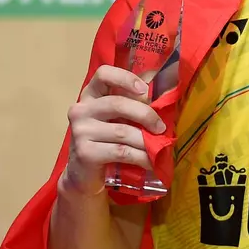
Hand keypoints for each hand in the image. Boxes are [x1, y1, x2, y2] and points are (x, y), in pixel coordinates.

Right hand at [59, 65, 165, 198]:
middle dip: (146, 115)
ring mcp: (80, 131)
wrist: (83, 174)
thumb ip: (133, 105)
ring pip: (123, 131)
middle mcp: (81, 109)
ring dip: (146, 140)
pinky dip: (142, 157)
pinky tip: (151, 162)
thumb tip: (167, 99)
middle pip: (118, 104)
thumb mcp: (117, 118)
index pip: (103, 74)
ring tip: (160, 147)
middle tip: (161, 127)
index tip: (145, 90)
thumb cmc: (107, 139)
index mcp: (90, 94)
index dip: (126, 78)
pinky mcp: (85, 153)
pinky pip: (122, 151)